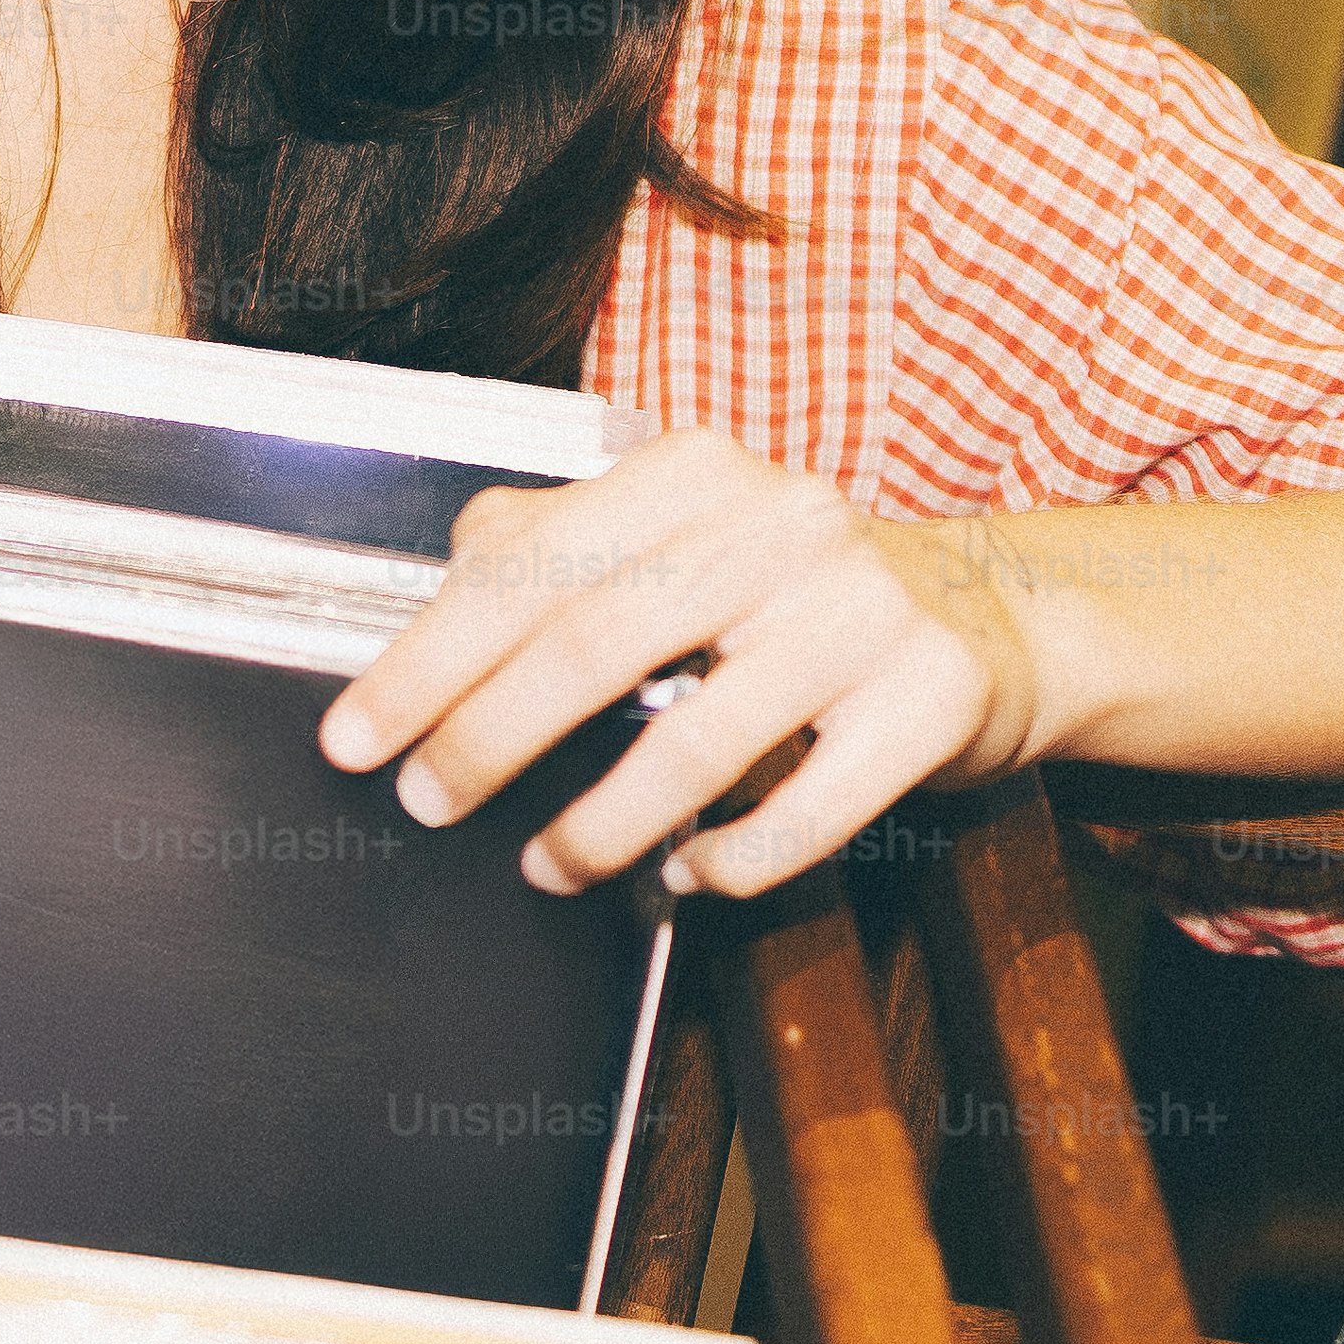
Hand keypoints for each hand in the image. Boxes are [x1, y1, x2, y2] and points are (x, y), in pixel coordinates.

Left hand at [315, 429, 1045, 900]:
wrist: (989, 617)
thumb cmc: (788, 591)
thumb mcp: (676, 534)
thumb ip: (555, 544)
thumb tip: (441, 595)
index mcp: (692, 471)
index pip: (526, 568)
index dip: (426, 662)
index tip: (355, 740)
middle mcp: (782, 520)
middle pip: (592, 645)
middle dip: (486, 742)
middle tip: (428, 806)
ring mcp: (864, 608)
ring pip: (695, 742)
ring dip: (600, 825)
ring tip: (546, 866)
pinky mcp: (931, 699)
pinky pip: (801, 811)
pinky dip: (726, 860)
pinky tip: (684, 873)